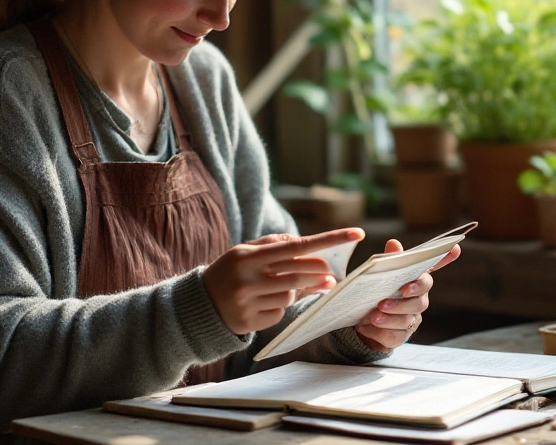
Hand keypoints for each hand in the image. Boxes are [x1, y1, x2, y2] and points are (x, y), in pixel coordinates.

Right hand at [204, 228, 363, 334]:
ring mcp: (249, 302)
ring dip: (299, 290)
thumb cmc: (229, 272)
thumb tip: (305, 244)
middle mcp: (248, 278)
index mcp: (248, 256)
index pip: (297, 246)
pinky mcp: (251, 321)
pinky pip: (280, 312)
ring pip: (291, 295)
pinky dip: (281, 306)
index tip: (355, 234)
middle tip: (330, 272)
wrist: (199, 306)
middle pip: (299, 273)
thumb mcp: (243, 252)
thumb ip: (273, 244)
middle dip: (318, 272)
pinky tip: (268, 302)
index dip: (329, 240)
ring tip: (294, 287)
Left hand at [355, 239, 461, 350]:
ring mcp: (411, 319)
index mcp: (415, 281)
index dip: (445, 258)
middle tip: (391, 297)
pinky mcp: (400, 336)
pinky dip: (382, 330)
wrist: (364, 323)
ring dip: (390, 316)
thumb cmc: (378, 293)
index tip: (455, 248)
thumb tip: (394, 243)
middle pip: (420, 301)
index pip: (432, 269)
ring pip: (407, 319)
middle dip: (405, 300)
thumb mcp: (380, 276)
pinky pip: (395, 335)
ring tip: (374, 315)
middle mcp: (418, 300)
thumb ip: (390, 262)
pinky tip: (371, 325)